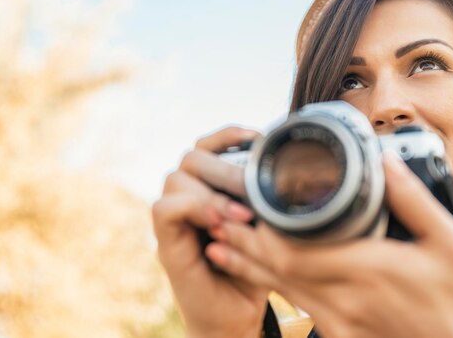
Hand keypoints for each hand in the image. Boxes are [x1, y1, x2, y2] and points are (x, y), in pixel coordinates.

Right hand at [152, 127, 268, 337]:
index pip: (207, 147)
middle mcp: (188, 198)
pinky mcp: (166, 243)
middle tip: (251, 188)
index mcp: (209, 189)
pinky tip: (219, 223)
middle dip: (223, 165)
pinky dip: (191, 208)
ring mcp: (175, 220)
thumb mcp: (268, 229)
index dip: (228, 135)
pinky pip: (164, 209)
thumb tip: (289, 169)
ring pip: (175, 178)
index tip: (258, 136)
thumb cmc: (254, 269)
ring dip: (212, 192)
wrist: (235, 316)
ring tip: (243, 213)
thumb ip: (268, 201)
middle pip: (191, 157)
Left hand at [205, 153, 452, 337]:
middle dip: (241, 243)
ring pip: (281, 289)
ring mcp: (338, 321)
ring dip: (248, 265)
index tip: (241, 207)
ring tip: (219, 244)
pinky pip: (297, 307)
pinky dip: (272, 286)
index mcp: (365, 270)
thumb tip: (387, 162)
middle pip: (276, 269)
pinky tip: (260, 274)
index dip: (259, 231)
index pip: (293, 251)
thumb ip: (414, 200)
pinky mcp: (340, 334)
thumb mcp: (450, 243)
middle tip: (216, 218)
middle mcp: (343, 299)